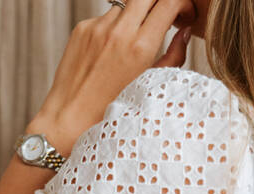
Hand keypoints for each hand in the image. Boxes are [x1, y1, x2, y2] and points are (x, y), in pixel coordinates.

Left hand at [27, 0, 198, 152]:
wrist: (68, 120)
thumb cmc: (111, 112)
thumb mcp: (149, 87)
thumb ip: (173, 56)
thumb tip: (185, 31)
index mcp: (140, 48)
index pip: (169, 1)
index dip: (183, 3)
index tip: (185, 16)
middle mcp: (118, 32)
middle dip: (161, 1)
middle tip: (165, 17)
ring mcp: (97, 27)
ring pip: (127, 4)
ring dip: (137, 15)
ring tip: (134, 42)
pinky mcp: (82, 28)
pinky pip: (106, 17)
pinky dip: (115, 27)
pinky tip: (110, 53)